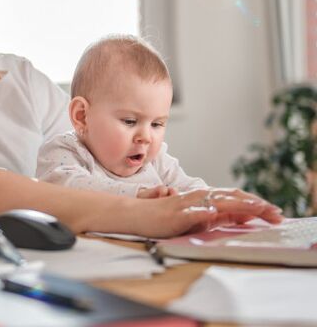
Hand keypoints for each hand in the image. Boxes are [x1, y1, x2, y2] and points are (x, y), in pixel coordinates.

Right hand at [131, 187, 283, 237]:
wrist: (137, 214)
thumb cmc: (164, 217)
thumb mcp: (195, 217)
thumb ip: (215, 215)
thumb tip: (240, 215)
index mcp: (204, 198)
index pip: (234, 197)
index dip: (255, 203)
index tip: (274, 212)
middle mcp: (198, 197)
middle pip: (231, 198)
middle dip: (256, 205)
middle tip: (276, 213)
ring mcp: (187, 205)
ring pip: (216, 201)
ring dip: (238, 204)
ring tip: (257, 208)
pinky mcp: (176, 215)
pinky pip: (192, 212)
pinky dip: (205, 211)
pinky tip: (215, 213)